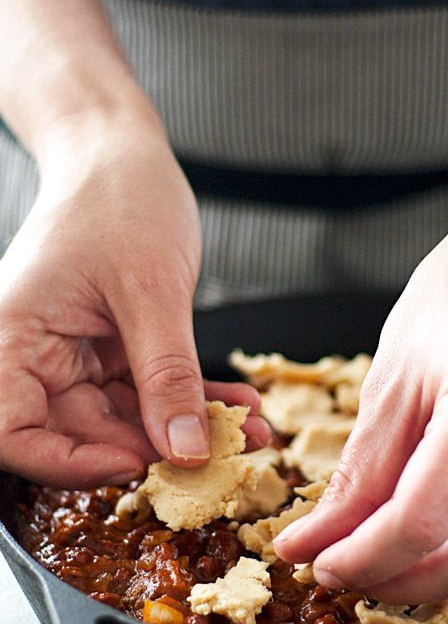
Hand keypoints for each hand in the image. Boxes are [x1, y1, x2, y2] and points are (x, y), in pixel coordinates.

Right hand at [0, 113, 268, 486]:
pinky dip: (195, 402)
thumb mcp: (151, 291)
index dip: (66, 463)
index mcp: (13, 336)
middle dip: (151, 450)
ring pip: (126, 420)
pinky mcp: (114, 353)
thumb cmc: (120, 199)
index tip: (133, 465)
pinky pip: (152, 394)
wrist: (125, 158)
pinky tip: (239, 406)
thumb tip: (185, 450)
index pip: (13, 432)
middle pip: (78, 435)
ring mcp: (77, 357)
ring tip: (247, 433)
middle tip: (214, 457)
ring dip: (187, 430)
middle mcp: (37, 355)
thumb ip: (167, 375)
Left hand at [275, 167, 447, 601]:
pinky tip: (423, 521)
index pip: (422, 520)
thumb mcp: (391, 382)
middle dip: (395, 581)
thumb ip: (357, 475)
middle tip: (341, 571)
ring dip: (428, 567)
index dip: (362, 557)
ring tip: (373, 546)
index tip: (316, 564)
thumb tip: (315, 544)